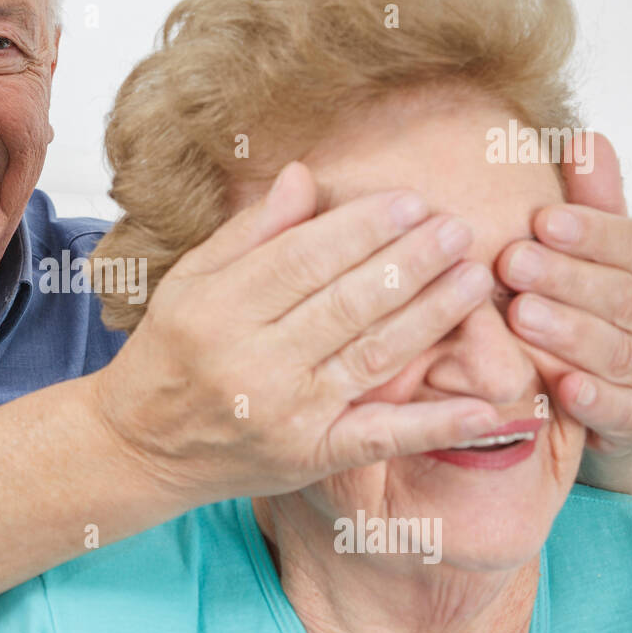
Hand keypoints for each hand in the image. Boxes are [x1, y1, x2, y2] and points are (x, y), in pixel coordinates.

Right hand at [93, 160, 500, 503]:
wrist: (143, 447)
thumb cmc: (169, 354)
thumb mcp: (190, 282)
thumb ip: (248, 233)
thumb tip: (303, 176)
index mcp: (217, 310)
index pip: (302, 259)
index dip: (361, 229)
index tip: (408, 200)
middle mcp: (252, 362)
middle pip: (345, 302)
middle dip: (410, 261)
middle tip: (459, 227)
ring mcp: (286, 414)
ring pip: (372, 354)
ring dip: (433, 315)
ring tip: (476, 277)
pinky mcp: (311, 456)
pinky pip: (382, 437)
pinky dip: (437, 423)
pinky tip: (488, 404)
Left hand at [496, 133, 631, 495]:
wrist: (612, 396)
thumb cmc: (599, 310)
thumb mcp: (597, 255)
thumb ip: (595, 203)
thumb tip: (585, 139)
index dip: (594, 233)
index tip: (541, 220)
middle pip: (628, 298)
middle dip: (568, 279)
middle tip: (512, 264)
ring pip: (621, 353)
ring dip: (569, 334)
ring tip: (520, 315)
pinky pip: (626, 412)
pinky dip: (595, 400)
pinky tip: (562, 387)